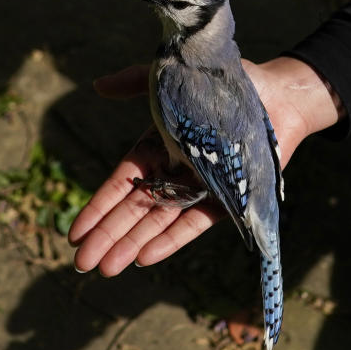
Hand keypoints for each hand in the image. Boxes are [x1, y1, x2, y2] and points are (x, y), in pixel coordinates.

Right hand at [67, 57, 341, 275]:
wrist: (276, 94)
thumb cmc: (221, 81)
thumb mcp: (170, 80)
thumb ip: (134, 82)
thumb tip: (96, 86)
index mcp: (154, 147)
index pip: (119, 183)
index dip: (97, 208)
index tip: (74, 232)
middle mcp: (172, 173)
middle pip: (132, 211)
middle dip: (106, 237)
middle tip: (80, 264)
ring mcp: (197, 189)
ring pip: (158, 222)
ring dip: (131, 245)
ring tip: (107, 269)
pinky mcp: (225, 200)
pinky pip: (194, 223)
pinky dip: (171, 240)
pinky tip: (146, 258)